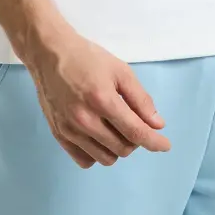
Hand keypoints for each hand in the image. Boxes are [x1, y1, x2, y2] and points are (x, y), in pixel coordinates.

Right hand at [22, 25, 171, 168]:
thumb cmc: (87, 58)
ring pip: (106, 158)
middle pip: (123, 148)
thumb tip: (157, 125)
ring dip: (117, 148)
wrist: (50, 54)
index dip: (154, 142)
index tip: (165, 146)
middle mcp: (85, 120)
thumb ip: (140, 99)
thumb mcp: (120, 70)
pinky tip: (98, 136)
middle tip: (133, 122)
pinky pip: (85, 161)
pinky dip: (97, 153)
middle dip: (135, 139)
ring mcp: (69, 130)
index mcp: (103, 100)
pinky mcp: (58, 135)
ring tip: (115, 128)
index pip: (135, 132)